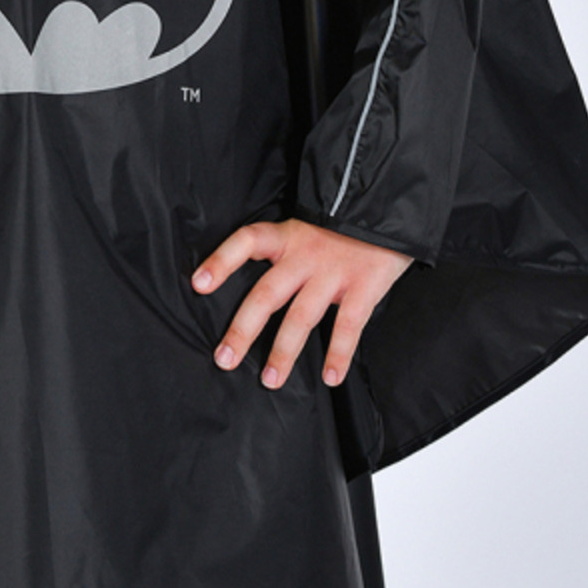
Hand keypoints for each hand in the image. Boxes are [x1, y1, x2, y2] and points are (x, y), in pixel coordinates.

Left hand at [192, 218, 411, 389]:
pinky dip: (339, 353)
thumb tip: (256, 295)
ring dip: (284, 351)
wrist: (390, 207)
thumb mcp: (307, 227)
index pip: (247, 241)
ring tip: (270, 380)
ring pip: (301, 316)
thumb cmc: (343, 227)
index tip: (198, 284)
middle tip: (224, 359)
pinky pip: (348, 325)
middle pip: (267, 293)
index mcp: (287, 236)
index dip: (222, 260)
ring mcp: (334, 271)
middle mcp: (305, 254)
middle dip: (243, 329)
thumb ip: (284, 253)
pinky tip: (330, 377)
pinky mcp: (364, 285)